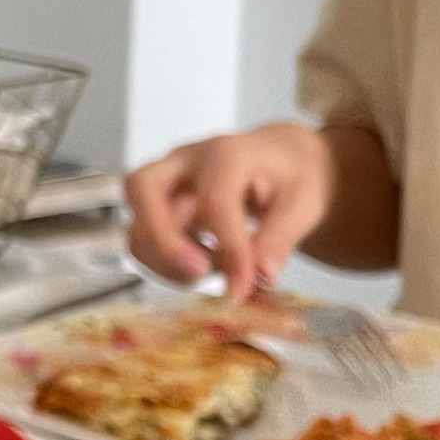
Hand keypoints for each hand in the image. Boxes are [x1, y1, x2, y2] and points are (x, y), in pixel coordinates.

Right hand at [123, 121, 335, 295]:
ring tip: (210, 272)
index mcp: (228, 152)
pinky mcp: (159, 206)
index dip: (228, 249)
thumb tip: (261, 275)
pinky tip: (203, 268)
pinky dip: (166, 264)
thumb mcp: (303, 203)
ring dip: (164, 259)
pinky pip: (144, 240)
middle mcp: (186, 160)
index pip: (215, 201)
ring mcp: (166, 182)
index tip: (243, 287)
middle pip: (142, 188)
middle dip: (162, 240)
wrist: (279, 161)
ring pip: (136, 220)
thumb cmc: (290, 177)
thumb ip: (281, 239)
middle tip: (198, 273)